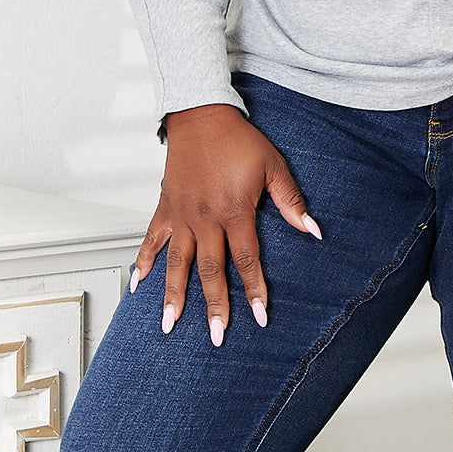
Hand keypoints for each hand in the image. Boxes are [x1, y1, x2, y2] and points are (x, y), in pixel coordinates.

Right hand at [129, 104, 321, 344]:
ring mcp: (182, 215)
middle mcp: (206, 218)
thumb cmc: (238, 139)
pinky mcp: (166, 206)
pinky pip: (152, 239)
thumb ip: (291, 201)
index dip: (254, 289)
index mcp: (234, 211)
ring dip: (174, 296)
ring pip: (177, 263)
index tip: (259, 316)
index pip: (246, 259)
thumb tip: (313, 229)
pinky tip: (139, 283)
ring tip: (169, 324)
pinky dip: (144, 261)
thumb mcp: (273, 166)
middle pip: (211, 271)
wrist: (202, 115)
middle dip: (214, 306)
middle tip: (216, 336)